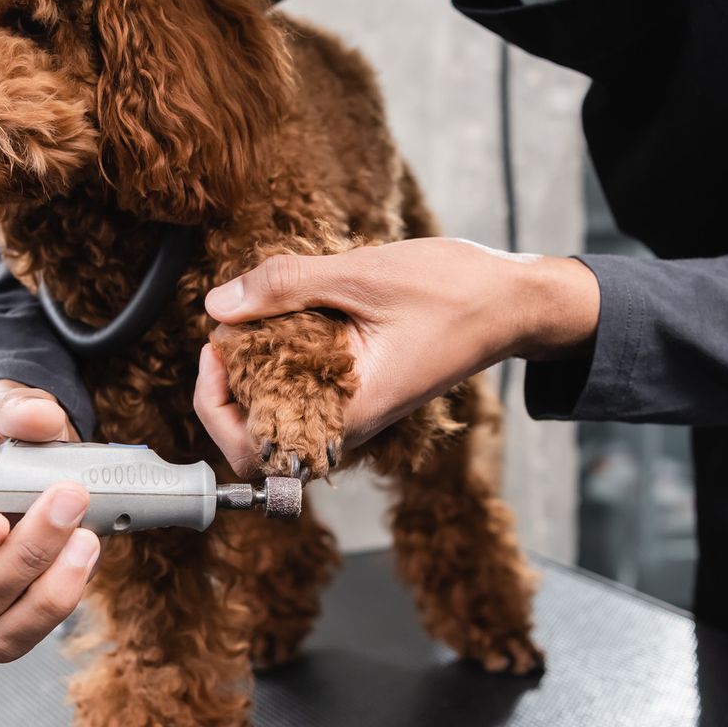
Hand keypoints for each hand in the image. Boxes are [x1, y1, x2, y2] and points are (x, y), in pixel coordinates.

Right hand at [0, 380, 98, 661]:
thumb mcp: (1, 418)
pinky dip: (64, 592)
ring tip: (82, 532)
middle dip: (19, 556)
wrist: (29, 463)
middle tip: (57, 505)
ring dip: (49, 580)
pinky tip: (85, 551)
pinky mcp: (20, 614)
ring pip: (2, 624)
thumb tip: (33, 418)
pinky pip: (34, 627)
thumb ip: (14, 412)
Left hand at [194, 238, 598, 476]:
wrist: (512, 302)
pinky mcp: (363, 392)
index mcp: (349, 414)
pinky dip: (281, 367)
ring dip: (253, 378)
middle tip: (227, 333)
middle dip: (226, 392)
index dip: (215, 406)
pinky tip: (284, 321)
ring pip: (279, 420)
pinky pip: (305, 396)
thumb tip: (218, 305)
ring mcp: (357, 411)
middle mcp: (350, 424)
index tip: (217, 347)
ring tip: (251, 324)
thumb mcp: (363, 275)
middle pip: (257, 442)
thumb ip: (287, 286)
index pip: (253, 451)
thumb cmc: (454, 292)